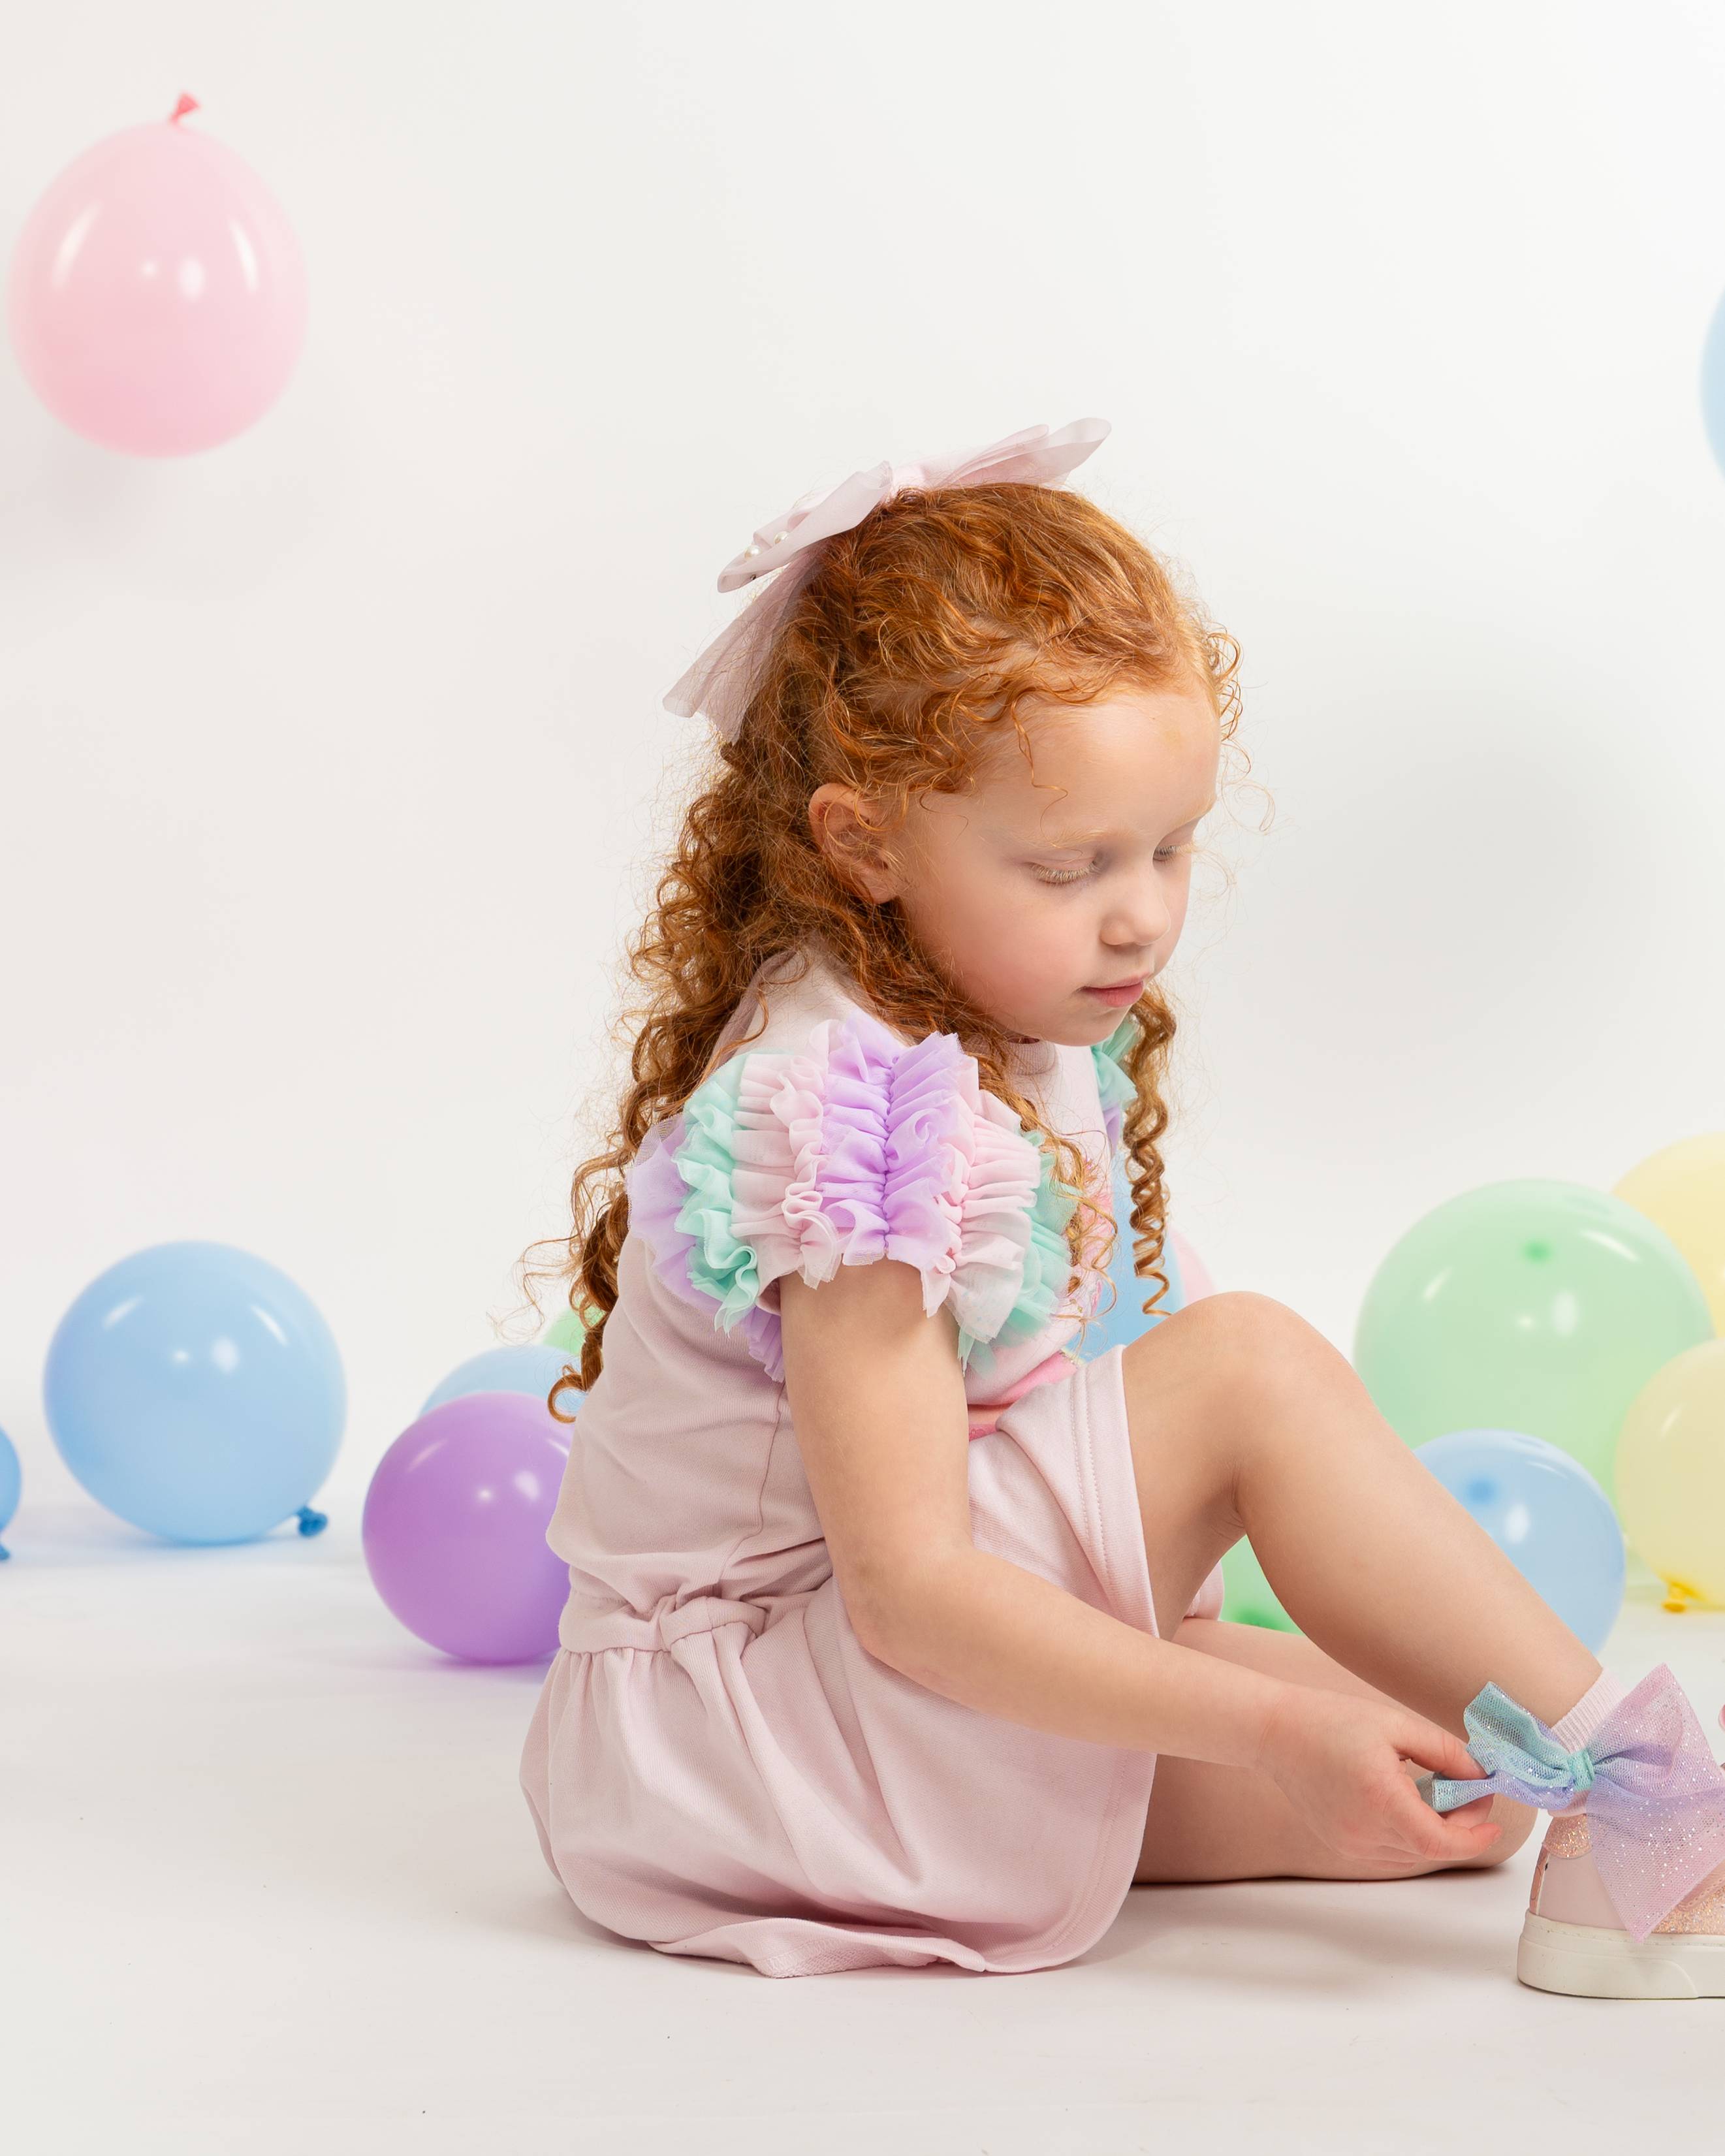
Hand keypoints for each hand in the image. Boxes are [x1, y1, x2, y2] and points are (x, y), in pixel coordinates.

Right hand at [1255, 1685, 1504, 1868]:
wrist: (1274, 1732)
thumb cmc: (1329, 1721)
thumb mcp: (1395, 1724)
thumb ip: (1445, 1751)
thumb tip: (1481, 1774)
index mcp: (1379, 1799)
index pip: (1440, 1842)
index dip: (1474, 1836)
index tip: (1492, 1817)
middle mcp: (1363, 1832)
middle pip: (1430, 1847)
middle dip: (1460, 1823)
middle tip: (1467, 1787)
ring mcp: (1350, 1843)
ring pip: (1412, 1853)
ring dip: (1435, 1830)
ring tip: (1433, 1790)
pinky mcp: (1341, 1845)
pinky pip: (1391, 1852)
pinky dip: (1410, 1834)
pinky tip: (1406, 1802)